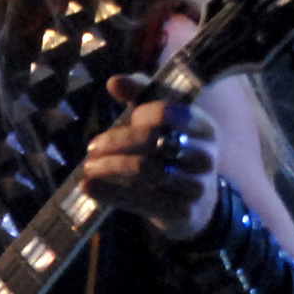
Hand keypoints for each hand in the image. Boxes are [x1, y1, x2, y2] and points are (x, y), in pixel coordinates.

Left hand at [81, 74, 218, 240]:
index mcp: (202, 126)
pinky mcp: (183, 212)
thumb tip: (113, 81)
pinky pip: (141, 200)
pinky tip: (89, 187)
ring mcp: (196, 185)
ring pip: (145, 170)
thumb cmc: (170, 152)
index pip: (166, 112)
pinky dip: (110, 193)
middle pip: (152, 140)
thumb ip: (140, 95)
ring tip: (89, 167)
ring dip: (109, 166)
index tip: (120, 124)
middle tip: (90, 149)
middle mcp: (205, 155)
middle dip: (115, 143)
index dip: (138, 116)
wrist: (194, 205)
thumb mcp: (159, 121)